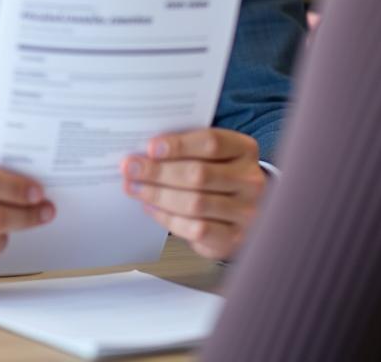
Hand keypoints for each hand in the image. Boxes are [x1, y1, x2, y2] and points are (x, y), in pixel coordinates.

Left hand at [121, 128, 265, 260]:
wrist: (244, 209)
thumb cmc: (219, 173)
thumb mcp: (211, 154)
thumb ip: (185, 148)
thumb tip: (144, 150)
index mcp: (244, 150)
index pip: (211, 142)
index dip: (178, 145)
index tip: (150, 147)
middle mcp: (250, 180)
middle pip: (199, 174)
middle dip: (158, 171)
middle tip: (130, 168)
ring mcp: (246, 212)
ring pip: (195, 203)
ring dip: (158, 195)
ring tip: (134, 188)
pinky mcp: (234, 239)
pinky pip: (196, 229)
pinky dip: (168, 218)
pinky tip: (151, 208)